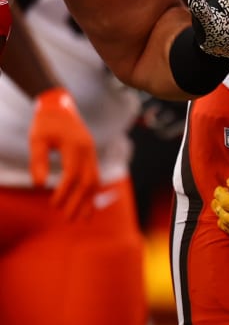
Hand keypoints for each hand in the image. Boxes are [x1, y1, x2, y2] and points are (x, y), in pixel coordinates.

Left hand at [30, 87, 99, 218]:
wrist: (60, 105)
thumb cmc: (45, 122)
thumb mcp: (37, 138)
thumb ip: (38, 160)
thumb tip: (38, 185)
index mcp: (75, 146)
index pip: (72, 175)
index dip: (64, 192)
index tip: (54, 206)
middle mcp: (88, 151)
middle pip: (88, 182)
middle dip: (79, 202)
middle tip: (69, 219)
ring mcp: (93, 153)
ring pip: (95, 181)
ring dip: (89, 200)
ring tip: (84, 218)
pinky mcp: (92, 155)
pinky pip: (95, 176)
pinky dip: (92, 192)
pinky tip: (88, 204)